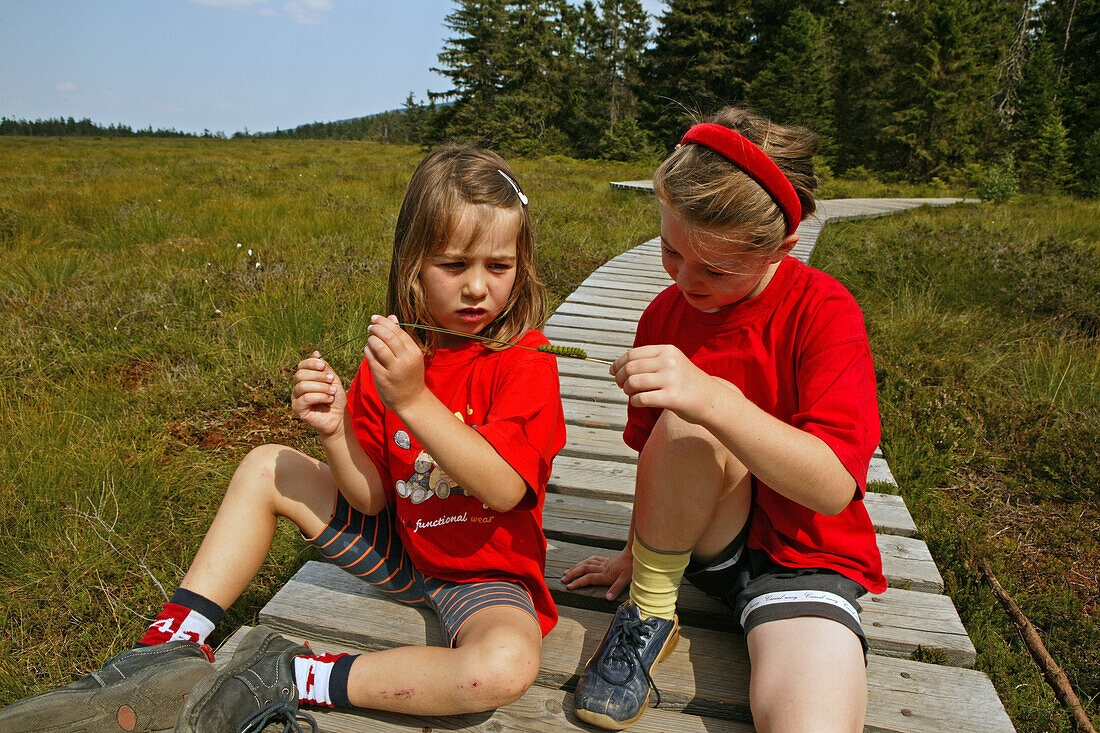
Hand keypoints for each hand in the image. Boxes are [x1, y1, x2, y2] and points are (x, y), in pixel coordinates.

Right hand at [291, 351, 345, 437]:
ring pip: (302, 386)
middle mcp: (297, 387)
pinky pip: (305, 398)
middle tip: (332, 380)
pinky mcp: (297, 409)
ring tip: (332, 392)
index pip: (301, 365)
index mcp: (305, 378)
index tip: (323, 366)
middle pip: (300, 374)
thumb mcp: (332, 380)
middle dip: (318, 376)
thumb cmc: (335, 399)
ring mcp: (296, 398)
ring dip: (321, 387)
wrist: (338, 418)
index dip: (311, 363)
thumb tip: (316, 352)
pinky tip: (329, 399)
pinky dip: (319, 397)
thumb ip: (324, 368)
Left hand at [363, 314, 426, 412]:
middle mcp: (405, 359)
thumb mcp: (410, 356)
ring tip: (370, 339)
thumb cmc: (410, 375)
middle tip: (370, 327)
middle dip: (376, 328)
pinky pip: (371, 359)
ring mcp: (394, 369)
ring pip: (378, 346)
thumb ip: (400, 337)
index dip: (384, 321)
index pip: (397, 330)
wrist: (412, 401)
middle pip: (387, 336)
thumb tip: (391, 316)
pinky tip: (368, 350)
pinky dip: (367, 351)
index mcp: (414, 352)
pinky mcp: (383, 377)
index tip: (375, 318)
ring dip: (371, 339)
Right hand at [561, 546, 631, 600]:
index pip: (587, 579)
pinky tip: (581, 563)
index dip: (577, 582)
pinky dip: (585, 561)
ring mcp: (603, 563)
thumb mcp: (626, 580)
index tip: (568, 586)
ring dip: (575, 568)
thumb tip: (608, 598)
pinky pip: (592, 559)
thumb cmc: (631, 567)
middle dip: (572, 574)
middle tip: (562, 579)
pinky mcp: (606, 560)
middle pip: (583, 570)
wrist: (635, 554)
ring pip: (586, 564)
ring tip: (567, 572)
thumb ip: (616, 589)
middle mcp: (602, 568)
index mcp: (605, 574)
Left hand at [611, 344, 734, 424]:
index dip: (618, 364)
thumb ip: (650, 361)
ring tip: (631, 394)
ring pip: (633, 383)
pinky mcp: (672, 398)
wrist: (711, 399)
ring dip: (627, 390)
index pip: (633, 354)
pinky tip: (639, 402)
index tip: (613, 372)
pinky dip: (635, 402)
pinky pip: (641, 399)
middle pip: (630, 368)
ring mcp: (671, 379)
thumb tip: (619, 366)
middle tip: (622, 386)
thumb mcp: (672, 363)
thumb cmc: (686, 383)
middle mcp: (669, 362)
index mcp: (667, 350)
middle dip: (620, 379)